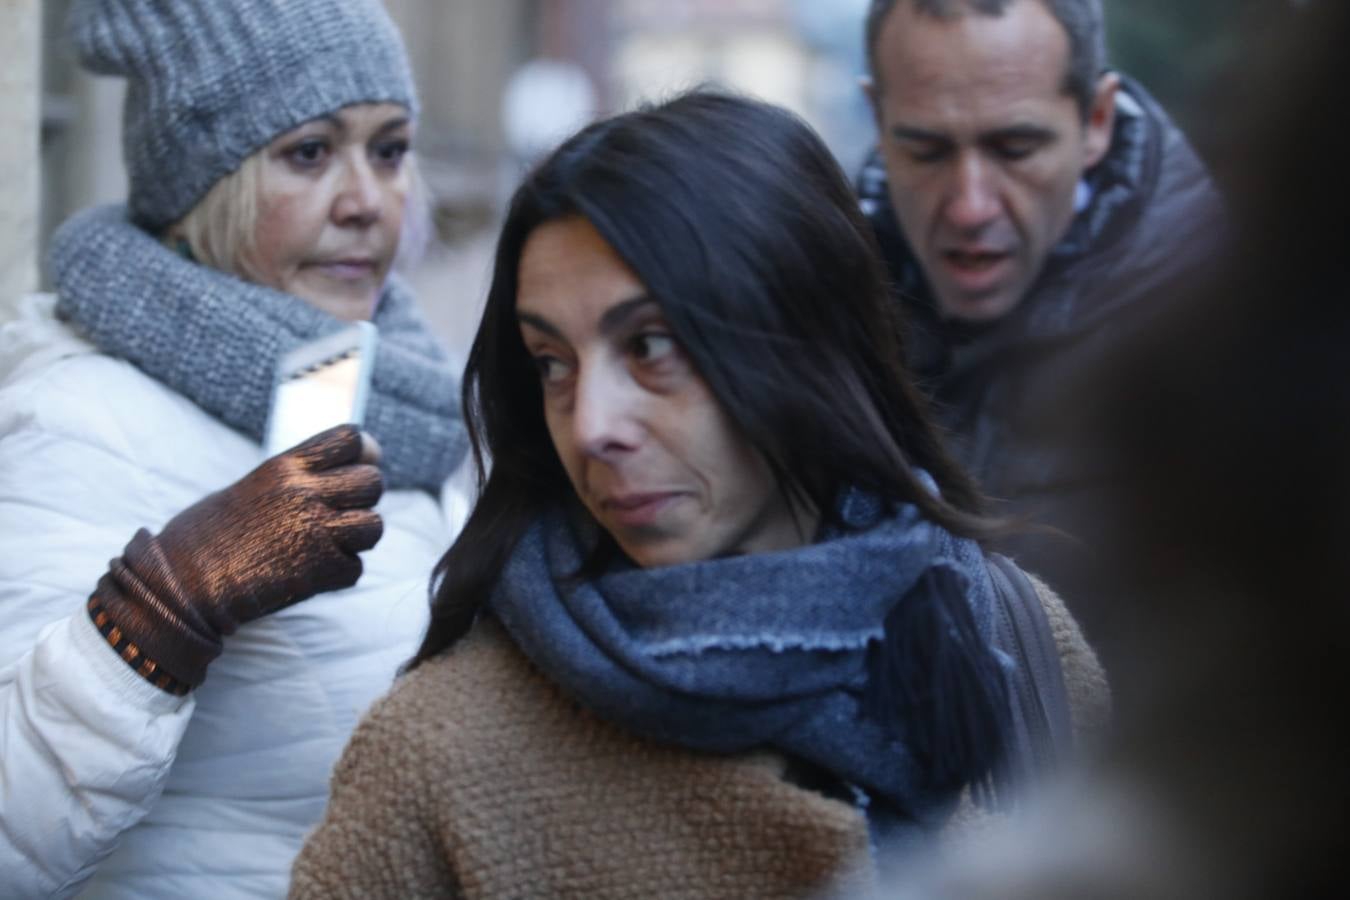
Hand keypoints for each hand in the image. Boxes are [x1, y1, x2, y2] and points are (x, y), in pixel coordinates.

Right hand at [93, 425, 383, 687]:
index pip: (351, 439)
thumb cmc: (205, 536)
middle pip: (372, 482)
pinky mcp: (319, 571)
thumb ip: (295, 478)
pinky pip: (354, 568)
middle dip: (363, 498)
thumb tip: (343, 470)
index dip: (363, 453)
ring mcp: (315, 532)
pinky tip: (311, 573)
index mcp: (285, 468)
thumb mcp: (249, 488)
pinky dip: (339, 574)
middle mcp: (304, 493)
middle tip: (342, 512)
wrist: (179, 585)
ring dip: (357, 538)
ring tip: (330, 544)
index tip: (360, 464)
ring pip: (373, 525)